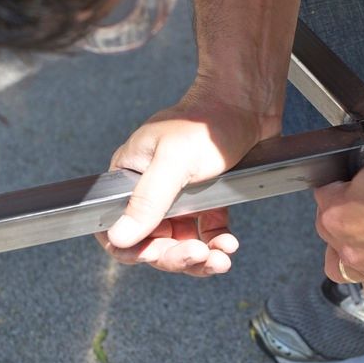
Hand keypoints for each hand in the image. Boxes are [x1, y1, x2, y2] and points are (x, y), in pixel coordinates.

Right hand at [96, 79, 279, 275]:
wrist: (247, 105)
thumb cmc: (205, 122)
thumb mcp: (173, 161)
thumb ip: (147, 201)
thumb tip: (119, 236)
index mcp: (129, 177)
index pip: (116, 226)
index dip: (133, 248)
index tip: (155, 254)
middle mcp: (150, 191)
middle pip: (153, 241)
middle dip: (177, 256)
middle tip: (200, 256)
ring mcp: (179, 198)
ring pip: (182, 243)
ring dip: (200, 257)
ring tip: (221, 257)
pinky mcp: (205, 200)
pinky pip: (205, 233)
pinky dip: (216, 242)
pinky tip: (229, 243)